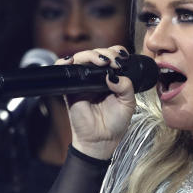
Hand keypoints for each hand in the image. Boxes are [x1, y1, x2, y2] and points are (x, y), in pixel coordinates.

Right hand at [62, 45, 136, 159]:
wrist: (102, 140)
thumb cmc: (115, 123)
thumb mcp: (128, 103)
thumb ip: (126, 86)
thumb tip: (113, 74)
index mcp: (111, 78)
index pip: (111, 56)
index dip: (115, 52)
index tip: (122, 59)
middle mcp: (95, 77)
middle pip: (96, 54)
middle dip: (105, 53)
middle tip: (113, 61)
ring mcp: (82, 82)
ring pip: (81, 58)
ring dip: (90, 55)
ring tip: (101, 62)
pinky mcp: (70, 89)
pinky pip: (64, 71)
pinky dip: (64, 62)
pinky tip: (72, 61)